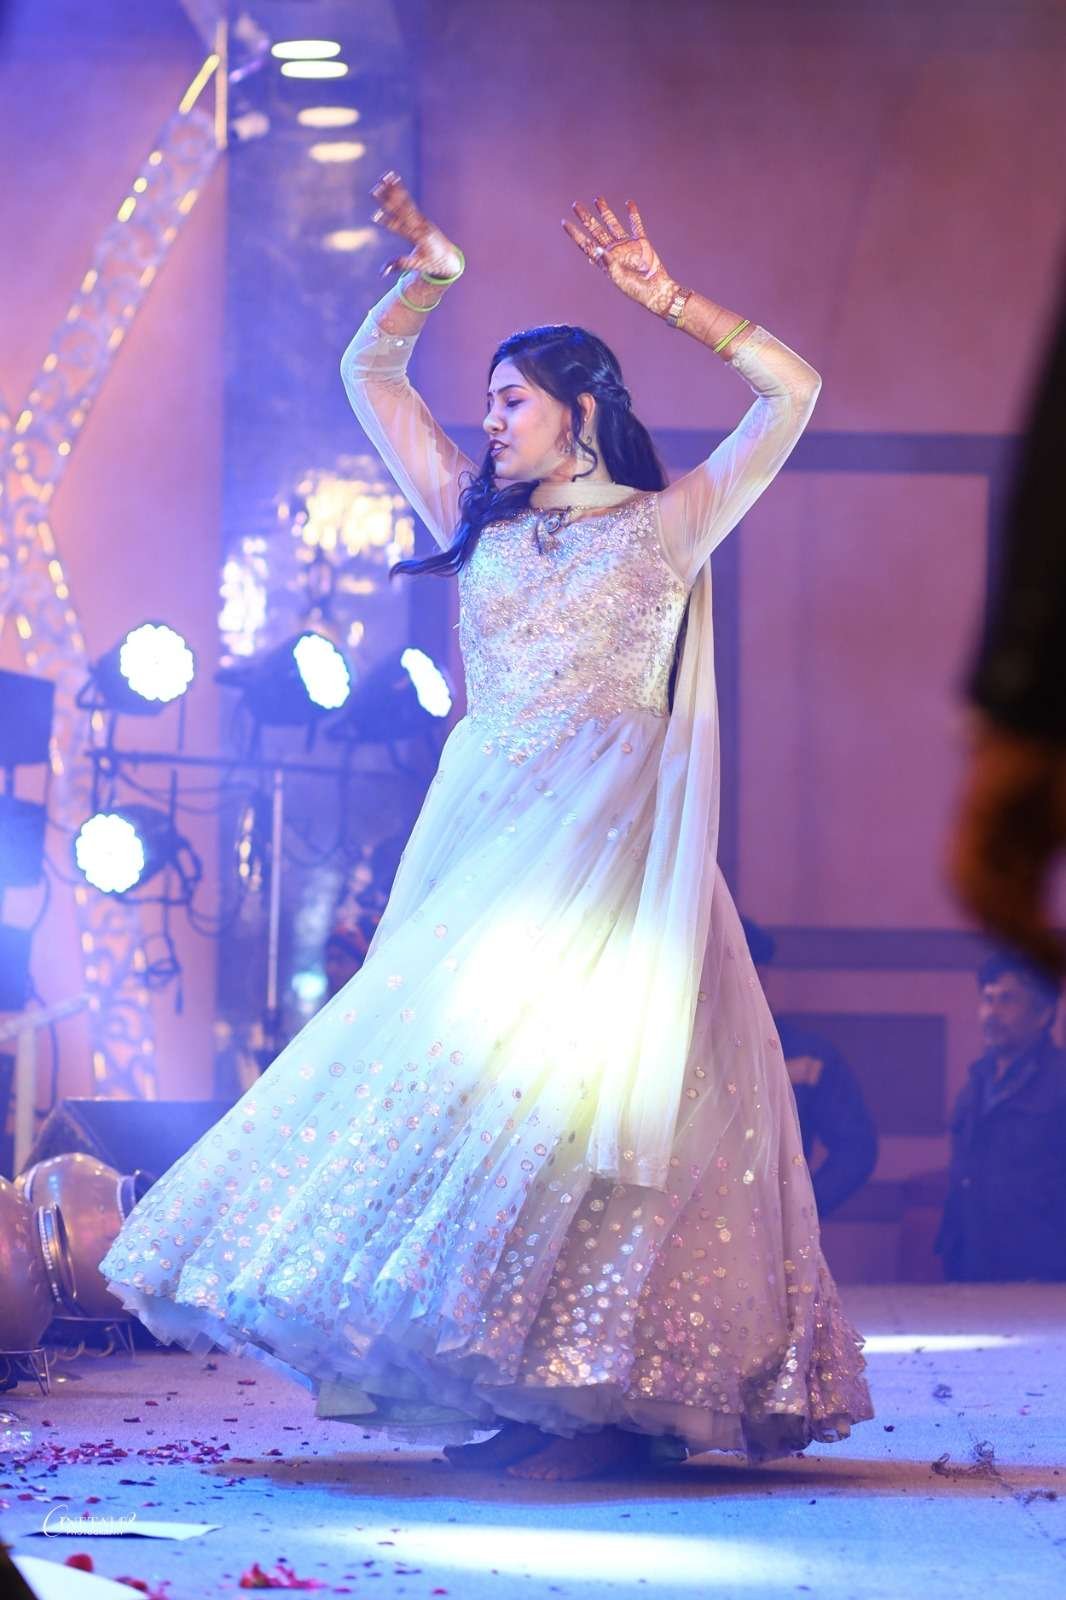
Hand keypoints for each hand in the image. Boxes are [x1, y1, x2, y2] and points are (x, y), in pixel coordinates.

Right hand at [371, 172, 462, 279]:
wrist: (448, 257)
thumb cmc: (432, 263)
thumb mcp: (418, 266)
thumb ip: (401, 265)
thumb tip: (382, 271)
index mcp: (419, 237)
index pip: (399, 228)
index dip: (387, 222)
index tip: (374, 215)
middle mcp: (420, 224)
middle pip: (401, 210)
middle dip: (388, 200)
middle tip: (375, 190)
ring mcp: (420, 219)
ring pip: (405, 202)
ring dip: (394, 189)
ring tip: (384, 177)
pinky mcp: (420, 216)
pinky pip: (408, 201)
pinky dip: (400, 190)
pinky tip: (393, 179)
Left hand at [563, 196, 676, 315]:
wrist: (655, 290)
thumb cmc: (635, 289)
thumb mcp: (620, 279)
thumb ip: (609, 265)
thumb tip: (598, 250)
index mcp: (604, 260)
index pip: (586, 244)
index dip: (575, 234)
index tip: (564, 222)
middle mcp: (613, 250)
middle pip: (595, 230)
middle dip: (586, 218)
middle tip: (575, 205)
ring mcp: (626, 245)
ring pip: (612, 224)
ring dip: (605, 212)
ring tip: (597, 199)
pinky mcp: (640, 242)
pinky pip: (636, 225)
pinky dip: (633, 214)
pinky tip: (629, 203)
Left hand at [948, 718, 1065, 976]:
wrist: (1044, 730)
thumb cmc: (1062, 778)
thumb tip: (1065, 951)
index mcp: (1019, 858)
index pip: (1020, 917)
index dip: (1037, 952)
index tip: (1058, 981)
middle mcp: (993, 853)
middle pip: (997, 918)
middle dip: (1025, 950)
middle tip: (1054, 978)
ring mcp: (976, 838)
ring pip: (980, 903)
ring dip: (1014, 932)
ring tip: (1044, 952)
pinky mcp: (970, 821)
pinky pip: (973, 876)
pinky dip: (998, 903)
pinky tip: (1024, 921)